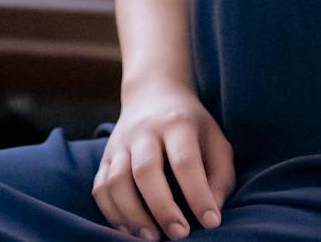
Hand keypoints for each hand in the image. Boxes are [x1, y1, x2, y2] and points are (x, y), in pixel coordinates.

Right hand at [92, 82, 234, 237]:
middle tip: (179, 234)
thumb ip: (220, 175)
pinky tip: (130, 230)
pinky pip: (100, 189)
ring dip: (132, 215)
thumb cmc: (192, 126)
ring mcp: (120, 144)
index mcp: (178, 123)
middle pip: (146, 170)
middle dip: (162, 207)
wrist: (153, 94)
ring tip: (152, 237)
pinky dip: (112, 214)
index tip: (211, 221)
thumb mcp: (216, 139)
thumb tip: (212, 209)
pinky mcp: (104, 158)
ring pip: (117, 182)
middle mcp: (145, 131)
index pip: (185, 161)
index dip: (198, 194)